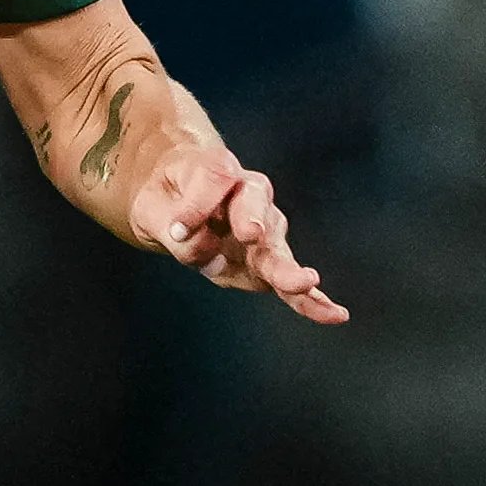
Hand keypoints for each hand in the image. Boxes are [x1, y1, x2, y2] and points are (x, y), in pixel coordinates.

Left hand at [121, 135, 349, 325]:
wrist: (180, 203)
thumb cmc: (168, 198)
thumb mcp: (151, 202)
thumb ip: (170, 217)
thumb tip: (189, 236)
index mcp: (221, 171)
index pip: (213, 179)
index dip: (195, 204)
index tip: (176, 226)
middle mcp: (252, 198)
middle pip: (256, 209)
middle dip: (254, 222)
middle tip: (251, 234)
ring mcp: (266, 233)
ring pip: (275, 251)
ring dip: (286, 269)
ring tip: (305, 281)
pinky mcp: (269, 266)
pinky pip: (291, 286)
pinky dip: (312, 300)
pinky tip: (334, 314)